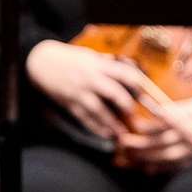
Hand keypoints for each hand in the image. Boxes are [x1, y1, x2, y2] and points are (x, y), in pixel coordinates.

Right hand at [25, 38, 163, 148]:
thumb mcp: (92, 57)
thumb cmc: (72, 59)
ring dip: (113, 124)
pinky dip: (97, 128)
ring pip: (99, 110)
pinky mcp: (70, 103)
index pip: (124, 73)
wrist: (42, 63)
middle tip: (135, 116)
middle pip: (113, 92)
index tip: (149, 95)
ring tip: (123, 134)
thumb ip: (111, 66)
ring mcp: (79, 92)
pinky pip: (85, 118)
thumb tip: (133, 74)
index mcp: (98, 64)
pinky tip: (107, 134)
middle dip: (127, 106)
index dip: (139, 85)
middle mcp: (90, 78)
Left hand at [113, 90, 191, 172]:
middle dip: (139, 144)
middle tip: (122, 143)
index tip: (132, 124)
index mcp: (189, 119)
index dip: (145, 125)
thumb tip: (155, 111)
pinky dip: (161, 168)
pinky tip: (147, 169)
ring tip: (129, 156)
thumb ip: (175, 111)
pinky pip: (176, 166)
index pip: (162, 123)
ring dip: (145, 157)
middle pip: (160, 141)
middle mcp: (189, 135)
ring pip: (165, 155)